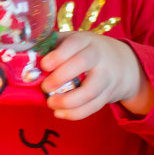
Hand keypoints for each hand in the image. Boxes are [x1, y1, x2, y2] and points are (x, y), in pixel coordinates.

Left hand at [39, 32, 153, 120]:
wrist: (125, 63)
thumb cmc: (89, 50)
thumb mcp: (76, 41)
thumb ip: (55, 46)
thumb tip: (28, 56)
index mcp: (87, 40)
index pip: (74, 43)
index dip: (58, 54)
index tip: (44, 65)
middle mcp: (99, 56)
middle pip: (82, 64)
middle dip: (60, 77)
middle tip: (45, 87)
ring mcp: (106, 77)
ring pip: (90, 91)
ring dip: (68, 101)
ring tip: (51, 103)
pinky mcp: (108, 95)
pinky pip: (93, 107)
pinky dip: (75, 113)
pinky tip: (59, 113)